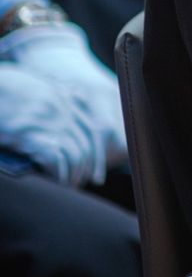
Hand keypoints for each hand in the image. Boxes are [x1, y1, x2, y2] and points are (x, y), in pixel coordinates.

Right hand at [0, 63, 101, 186]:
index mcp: (65, 97)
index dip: (98, 155)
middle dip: (85, 169)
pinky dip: (57, 173)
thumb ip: (57, 101)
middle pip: (87, 144)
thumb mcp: (37, 90)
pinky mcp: (28, 132)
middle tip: (76, 184)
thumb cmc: (6, 90)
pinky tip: (53, 181)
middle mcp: (62, 107)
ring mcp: (47, 119)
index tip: (96, 174)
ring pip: (75, 154)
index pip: (94, 130)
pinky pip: (55, 157)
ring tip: (64, 186)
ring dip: (72, 175)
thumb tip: (69, 122)